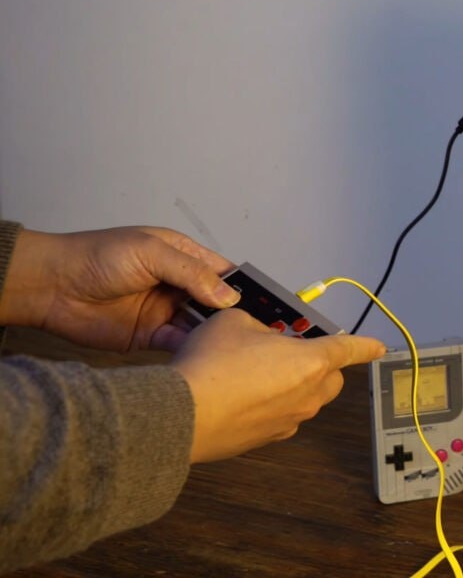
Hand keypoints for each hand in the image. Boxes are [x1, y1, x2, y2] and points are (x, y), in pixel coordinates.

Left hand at [0, 226, 238, 351]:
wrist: (52, 287)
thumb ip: (191, 273)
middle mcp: (178, 285)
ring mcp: (165, 311)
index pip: (224, 272)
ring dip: (216, 334)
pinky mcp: (150, 336)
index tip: (267, 303)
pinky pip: (179, 343)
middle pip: (218, 302)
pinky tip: (205, 352)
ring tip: (235, 343)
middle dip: (235, 314)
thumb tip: (228, 295)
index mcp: (183, 257)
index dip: (245, 286)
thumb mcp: (151, 252)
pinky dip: (193, 348)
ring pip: (202, 325)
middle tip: (258, 329)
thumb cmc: (96, 256)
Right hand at [174, 309, 385, 462]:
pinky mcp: (266, 439)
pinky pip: (280, 417)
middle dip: (319, 364)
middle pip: (330, 377)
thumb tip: (258, 333)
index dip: (366, 346)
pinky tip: (240, 397)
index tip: (379, 347)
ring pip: (305, 399)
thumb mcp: (235, 321)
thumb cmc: (212, 364)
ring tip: (255, 372)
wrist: (183, 414)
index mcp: (312, 361)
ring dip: (292, 385)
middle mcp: (308, 394)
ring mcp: (289, 421)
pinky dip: (270, 406)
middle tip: (288, 351)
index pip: (349, 350)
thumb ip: (258, 324)